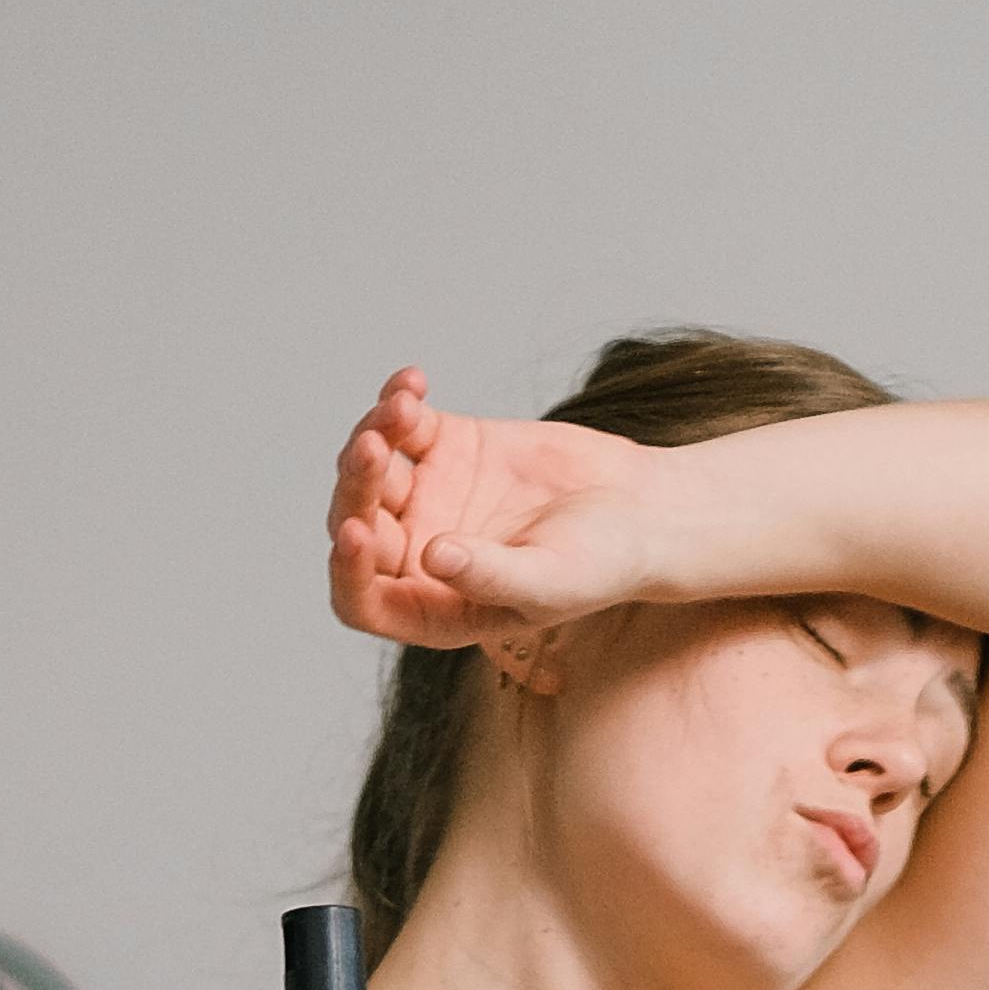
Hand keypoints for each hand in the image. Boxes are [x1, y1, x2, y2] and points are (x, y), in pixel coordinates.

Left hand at [326, 369, 667, 674]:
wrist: (639, 509)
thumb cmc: (602, 564)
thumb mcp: (551, 582)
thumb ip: (490, 576)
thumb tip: (430, 556)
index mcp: (436, 606)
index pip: (364, 600)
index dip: (349, 572)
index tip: (358, 532)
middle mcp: (420, 556)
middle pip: (356, 524)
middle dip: (358, 487)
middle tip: (379, 447)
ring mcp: (428, 499)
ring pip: (368, 469)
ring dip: (373, 433)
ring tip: (405, 407)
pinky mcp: (443, 447)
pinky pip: (400, 422)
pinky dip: (398, 399)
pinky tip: (414, 382)